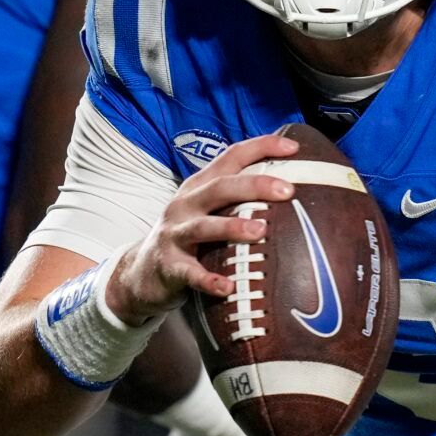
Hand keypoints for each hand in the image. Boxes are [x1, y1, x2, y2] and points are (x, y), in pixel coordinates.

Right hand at [108, 134, 298, 322]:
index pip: (231, 157)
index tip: (293, 148)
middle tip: (288, 191)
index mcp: (199, 186)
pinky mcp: (169, 266)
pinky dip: (209, 280)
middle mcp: (185, 204)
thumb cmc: (188, 238)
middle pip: (220, 187)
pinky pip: (190, 273)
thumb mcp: (207, 211)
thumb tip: (291, 192)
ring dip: (232, 227)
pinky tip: (228, 287)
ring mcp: (174, 234)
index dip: (261, 148)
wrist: (141, 271)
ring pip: (204, 227)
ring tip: (260, 230)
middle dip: (254, 185)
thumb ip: (238, 200)